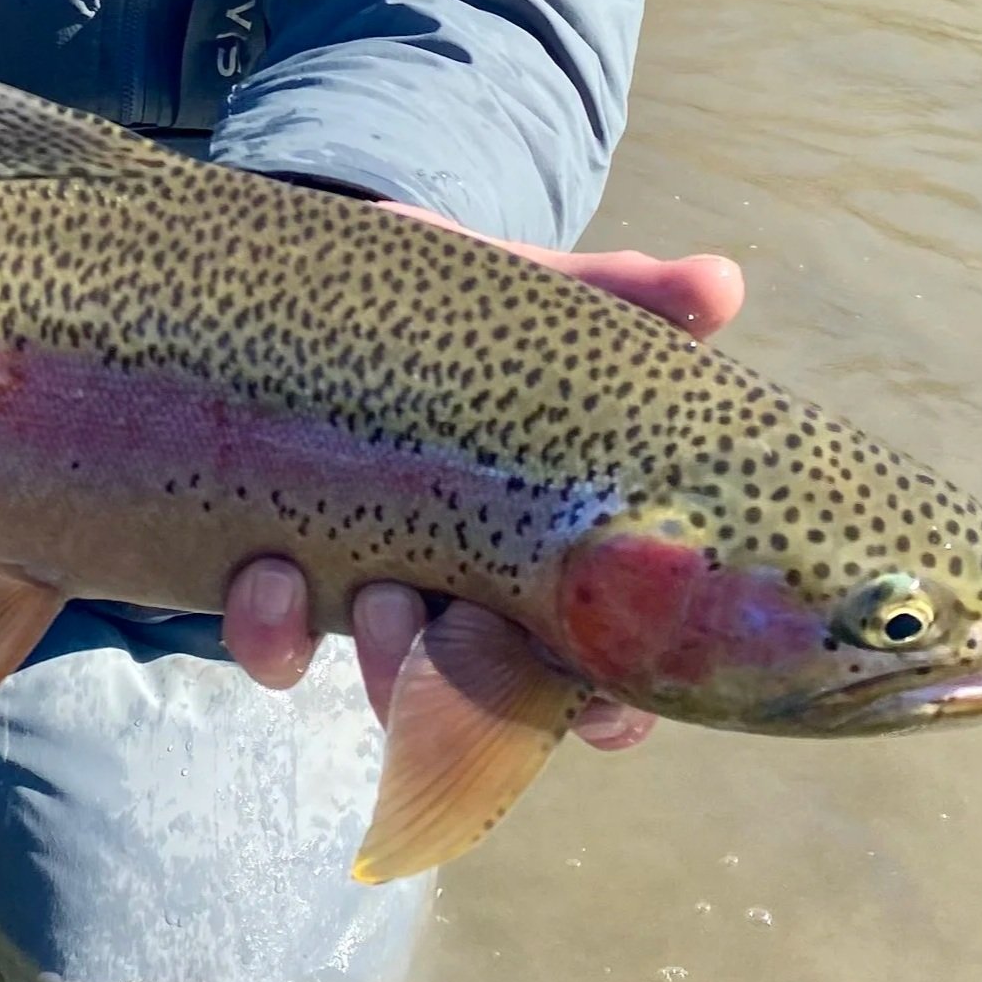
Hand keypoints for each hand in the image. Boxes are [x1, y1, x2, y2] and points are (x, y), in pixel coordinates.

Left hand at [221, 210, 746, 749]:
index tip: (602, 701)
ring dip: (374, 662)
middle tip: (449, 622)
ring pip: (375, 677)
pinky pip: (265, 636)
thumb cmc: (447, 309)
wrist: (309, 272)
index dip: (605, 708)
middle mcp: (452, 588)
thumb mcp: (532, 298)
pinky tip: (263, 572)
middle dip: (468, 688)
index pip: (590, 669)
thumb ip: (622, 297)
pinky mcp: (265, 564)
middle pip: (481, 695)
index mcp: (533, 548)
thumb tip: (719, 283)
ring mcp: (360, 584)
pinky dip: (265, 628)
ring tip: (371, 599)